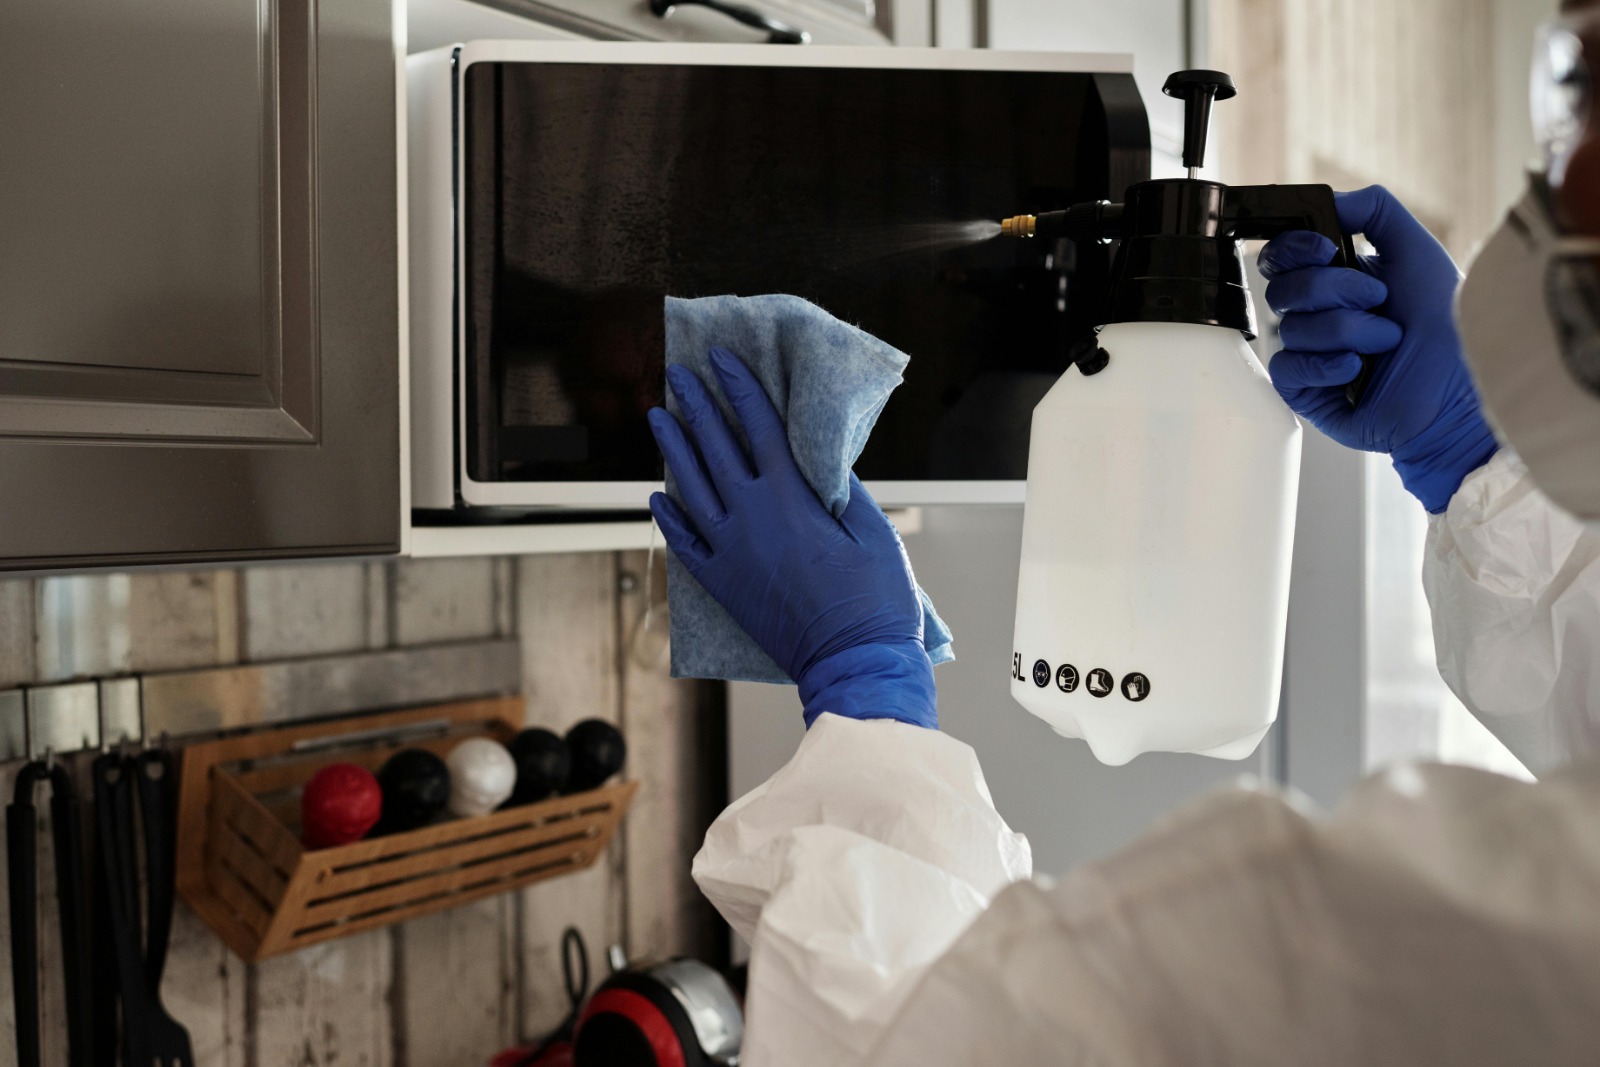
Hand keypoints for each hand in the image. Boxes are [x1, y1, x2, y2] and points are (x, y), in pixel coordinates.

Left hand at [647, 347, 936, 728]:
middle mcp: (751, 519)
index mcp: (791, 499)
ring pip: (691, 489)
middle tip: (678, 375)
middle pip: (715, 448)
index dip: (739, 387)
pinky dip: (669, 518)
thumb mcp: (874, 531)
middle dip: (696, 406)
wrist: (854, 662)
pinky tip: (658, 497)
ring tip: (659, 419)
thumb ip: (843, 488)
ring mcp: (732, 553)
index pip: (758, 426)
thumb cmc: (876, 601)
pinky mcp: (723, 585)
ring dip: (673, 449)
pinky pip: (685, 544)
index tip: (722, 359)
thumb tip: (819, 457)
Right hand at [1258, 185, 1497, 511]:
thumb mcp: (1417, 250)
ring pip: (1293, 328)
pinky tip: (1357, 370)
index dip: (1295, 250)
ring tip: (1386, 343)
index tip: (1328, 250)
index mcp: (1336, 280)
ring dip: (1349, 331)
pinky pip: (1288, 368)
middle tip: (1378, 300)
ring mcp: (1311, 354)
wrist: (1460, 385)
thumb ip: (1375, 211)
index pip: (1282, 257)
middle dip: (1335, 290)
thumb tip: (1329, 199)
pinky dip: (1326, 365)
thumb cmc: (1449, 323)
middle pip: (1282, 289)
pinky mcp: (1306, 392)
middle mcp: (1319, 316)